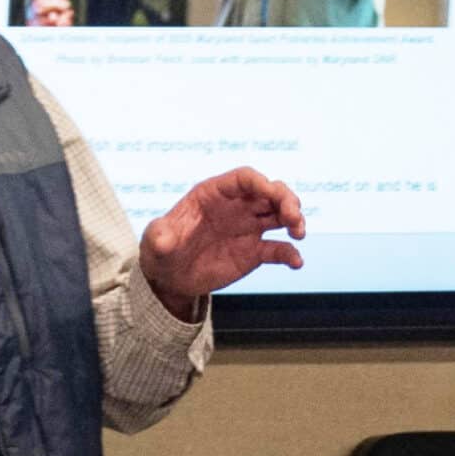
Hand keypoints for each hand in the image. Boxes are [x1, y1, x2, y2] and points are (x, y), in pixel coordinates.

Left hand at [138, 167, 305, 320]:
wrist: (169, 277)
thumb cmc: (160, 250)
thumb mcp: (155, 241)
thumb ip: (161, 237)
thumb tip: (163, 240)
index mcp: (214, 193)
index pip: (244, 178)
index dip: (261, 182)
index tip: (272, 192)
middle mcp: (236, 206)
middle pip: (270, 192)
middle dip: (286, 199)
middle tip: (293, 218)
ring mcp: (248, 228)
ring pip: (280, 214)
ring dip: (295, 219)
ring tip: (298, 234)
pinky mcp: (254, 252)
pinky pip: (278, 248)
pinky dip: (290, 253)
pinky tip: (296, 262)